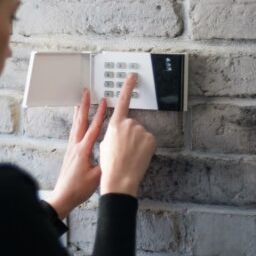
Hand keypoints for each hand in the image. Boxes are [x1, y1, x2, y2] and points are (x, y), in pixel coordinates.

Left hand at [46, 89, 106, 219]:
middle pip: (81, 121)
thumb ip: (105, 163)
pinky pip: (73, 133)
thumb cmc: (78, 189)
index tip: (104, 102)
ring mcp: (71, 149)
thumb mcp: (96, 177)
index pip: (93, 128)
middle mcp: (75, 146)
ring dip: (79, 113)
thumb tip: (113, 152)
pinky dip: (76, 124)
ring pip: (75, 126)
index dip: (99, 114)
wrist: (63, 197)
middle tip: (86, 93)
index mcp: (83, 150)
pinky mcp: (70, 153)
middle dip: (84, 106)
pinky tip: (77, 123)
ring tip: (80, 102)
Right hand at [99, 73, 156, 197]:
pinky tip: (138, 156)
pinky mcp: (151, 139)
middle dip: (130, 135)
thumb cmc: (110, 164)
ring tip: (130, 155)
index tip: (132, 76)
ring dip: (137, 143)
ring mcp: (141, 131)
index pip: (123, 101)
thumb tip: (120, 131)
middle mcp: (129, 124)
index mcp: (115, 124)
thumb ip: (113, 132)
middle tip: (124, 150)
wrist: (120, 179)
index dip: (127, 87)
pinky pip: (148, 141)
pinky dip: (145, 148)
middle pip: (132, 125)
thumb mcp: (104, 143)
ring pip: (141, 134)